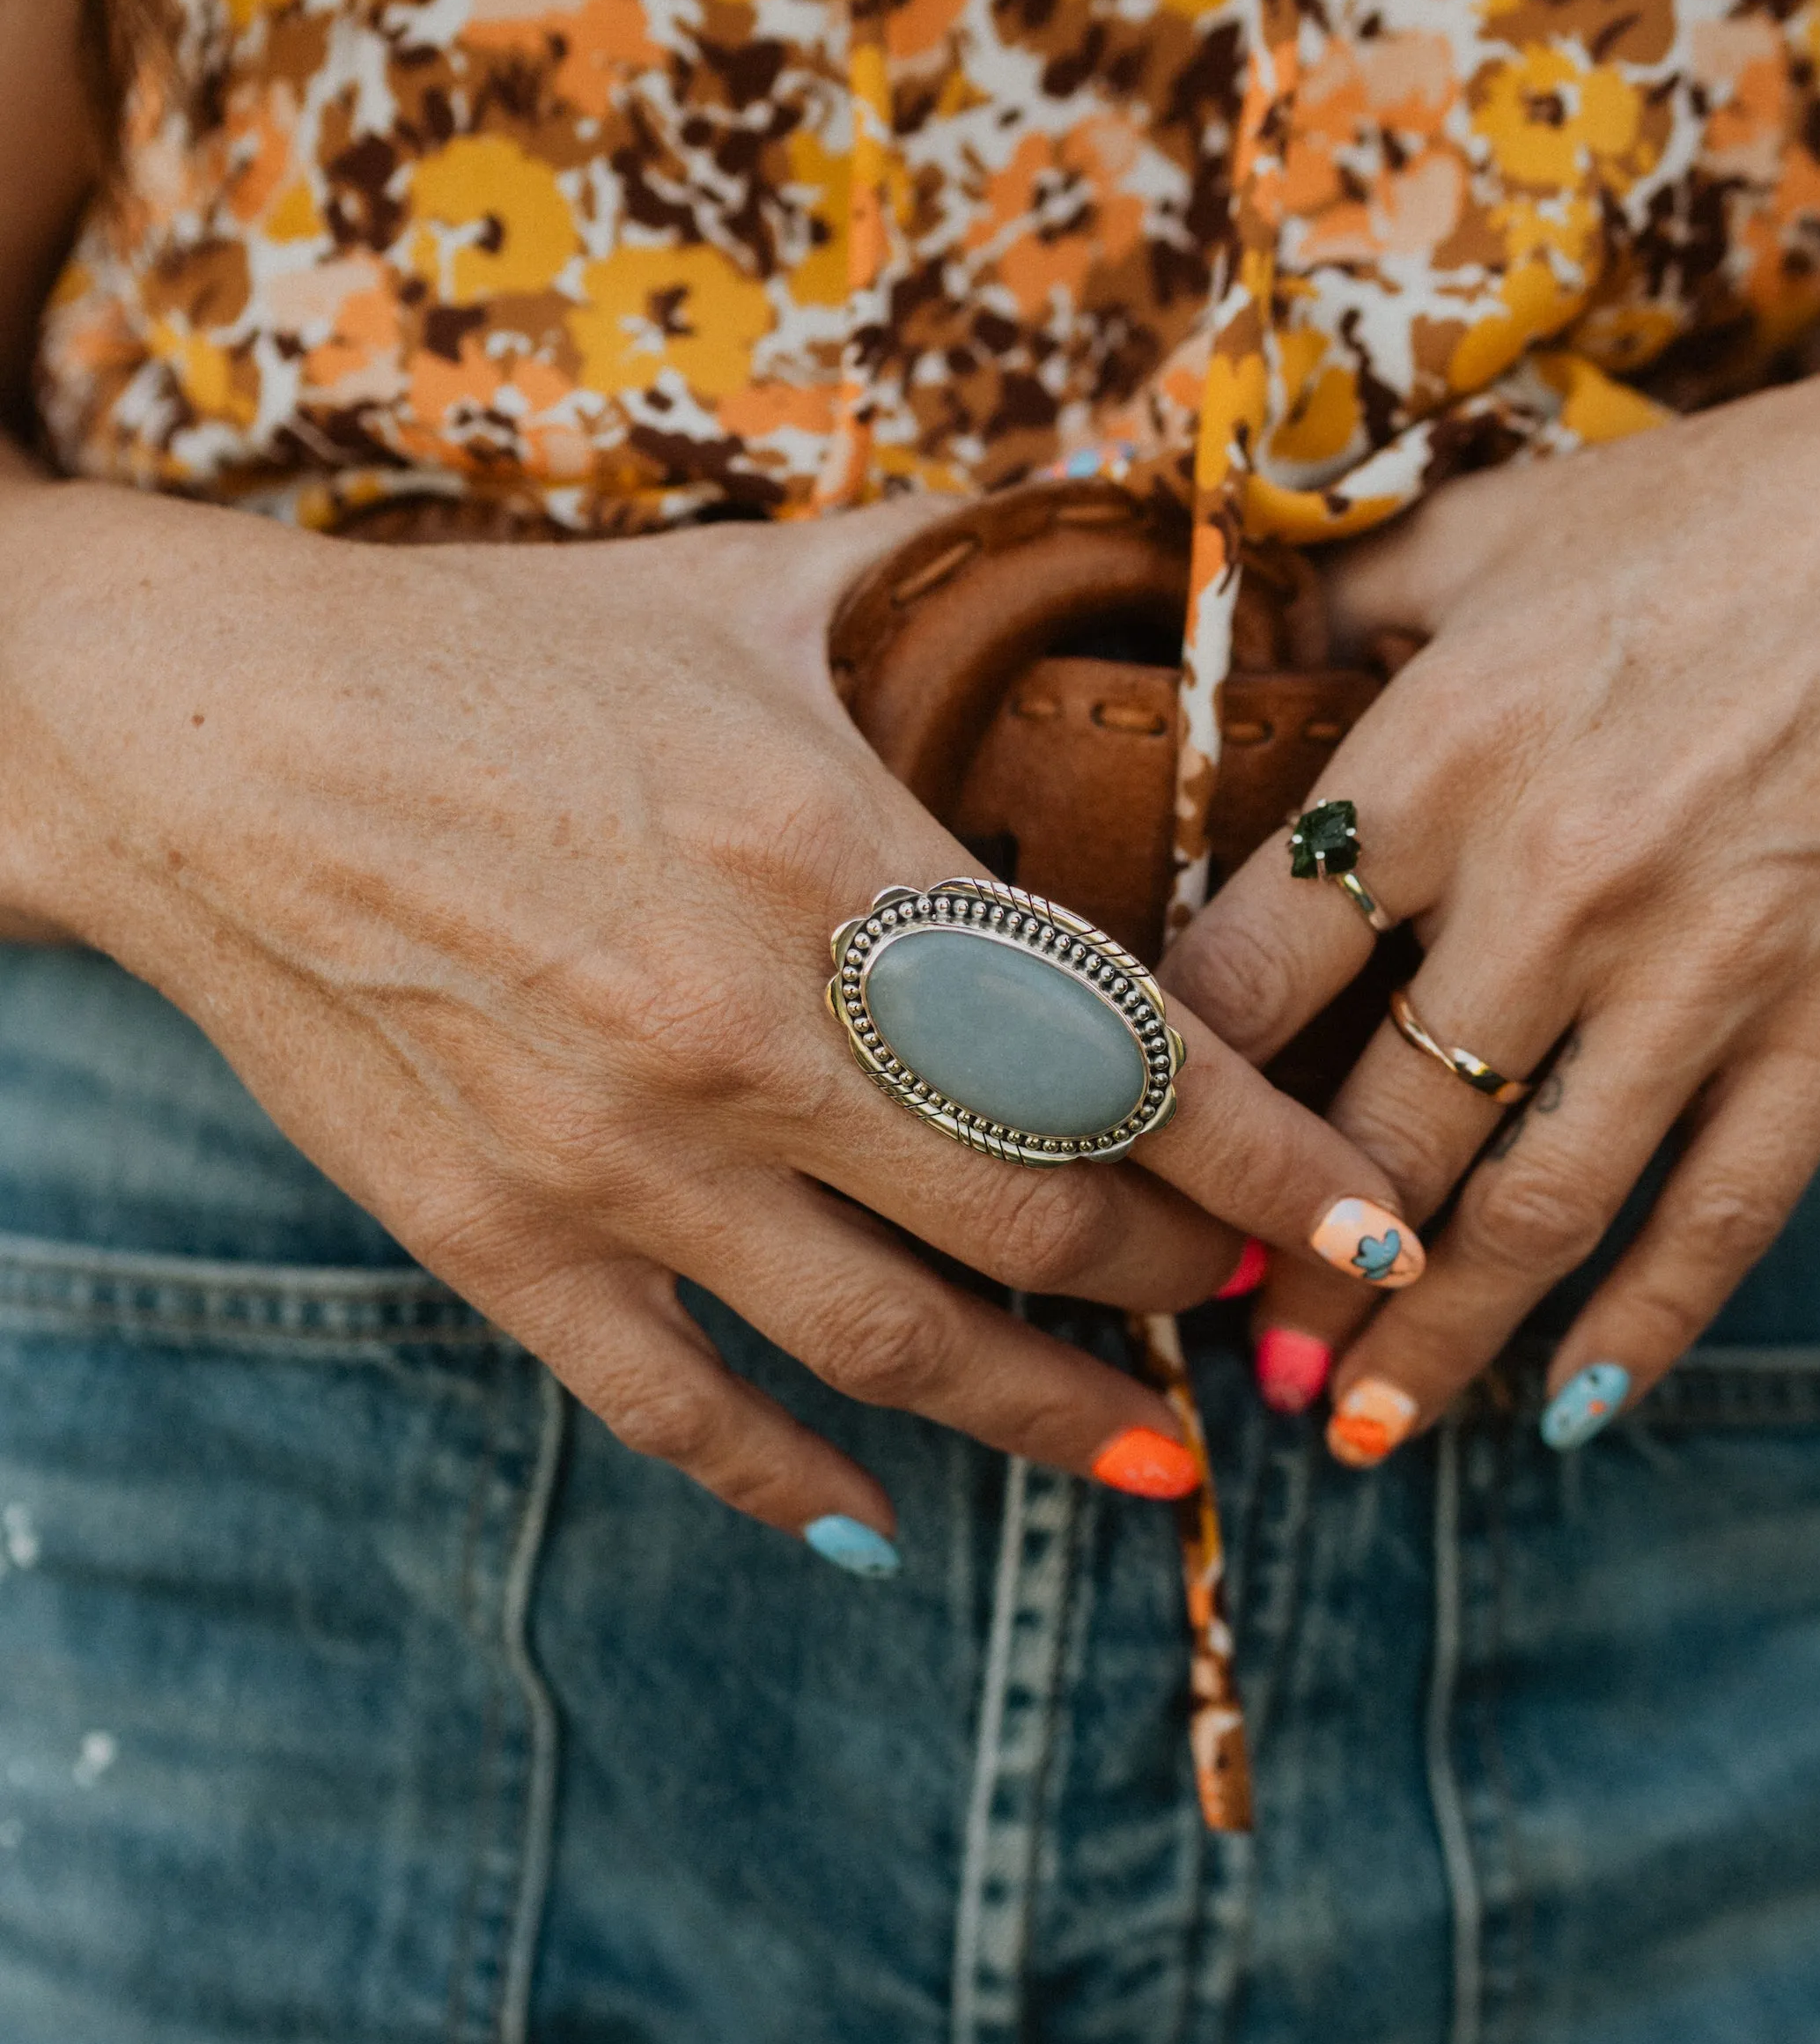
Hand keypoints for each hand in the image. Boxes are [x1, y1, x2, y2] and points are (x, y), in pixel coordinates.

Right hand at [1, 477, 1423, 1549]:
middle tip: (1249, 1296)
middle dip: (1183, 1279)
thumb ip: (948, 566)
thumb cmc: (500, 651)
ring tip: (1144, 1454)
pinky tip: (878, 1521)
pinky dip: (791, 1481)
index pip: (1129, 1053)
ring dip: (1045, 1417)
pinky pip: (678, 1408)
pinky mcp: (501, 1241)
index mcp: (834, 857)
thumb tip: (1128, 522)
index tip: (1376, 1228)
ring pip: (894, 1346)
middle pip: (1045, 1218)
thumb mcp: (742, 586)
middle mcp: (747, 1030)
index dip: (1281, 1163)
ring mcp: (619, 1155)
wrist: (220, 742)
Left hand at [1161, 307, 1819, 1463]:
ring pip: (1531, 1213)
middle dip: (1286, 1269)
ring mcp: (1707, 970)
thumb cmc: (1719, 514)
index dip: (1168, 1098)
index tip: (1129, 1175)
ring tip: (1351, 1429)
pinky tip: (1565, 1408)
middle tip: (1231, 1354)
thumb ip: (1343, 615)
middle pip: (1376, 1134)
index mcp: (1439, 756)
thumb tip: (1222, 673)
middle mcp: (1556, 883)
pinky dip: (1639, 1328)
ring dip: (1429, 1345)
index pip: (1247, 977)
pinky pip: (1718, 1218)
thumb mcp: (1489, 529)